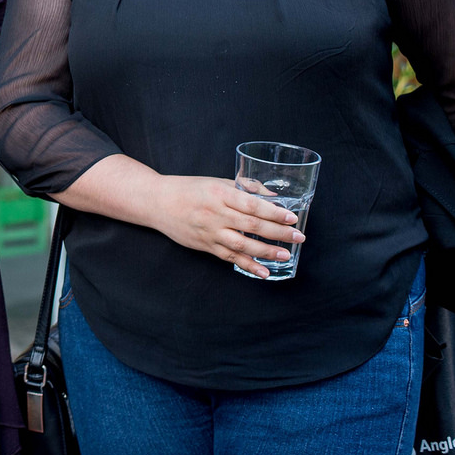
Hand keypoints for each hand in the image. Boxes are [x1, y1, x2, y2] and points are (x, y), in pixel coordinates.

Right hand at [151, 175, 305, 278]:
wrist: (157, 202)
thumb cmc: (189, 189)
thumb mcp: (216, 182)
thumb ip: (244, 189)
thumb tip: (273, 197)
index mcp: (219, 194)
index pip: (251, 205)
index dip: (273, 212)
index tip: (291, 217)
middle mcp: (215, 214)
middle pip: (251, 225)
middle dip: (277, 232)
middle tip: (298, 237)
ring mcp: (209, 231)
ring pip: (242, 245)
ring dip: (266, 252)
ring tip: (285, 255)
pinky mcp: (205, 245)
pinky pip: (229, 258)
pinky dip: (248, 265)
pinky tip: (264, 271)